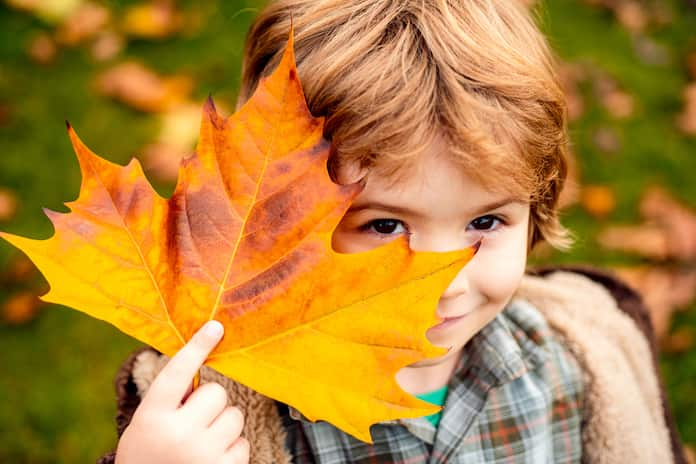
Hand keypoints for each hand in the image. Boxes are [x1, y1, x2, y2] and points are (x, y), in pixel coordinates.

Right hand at [115, 321, 248, 463]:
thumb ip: (170, 399)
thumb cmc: (149, 456)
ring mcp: (202, 453)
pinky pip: (243, 442)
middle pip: (216, 393)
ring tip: (201, 445)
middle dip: (210, 405)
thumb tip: (203, 364)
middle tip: (193, 423)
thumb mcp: (147, 425)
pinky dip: (232, 449)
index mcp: (152, 416)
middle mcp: (177, 433)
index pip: (176, 372)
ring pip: (235, 416)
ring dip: (223, 427)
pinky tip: (211, 461)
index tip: (216, 327)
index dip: (197, 347)